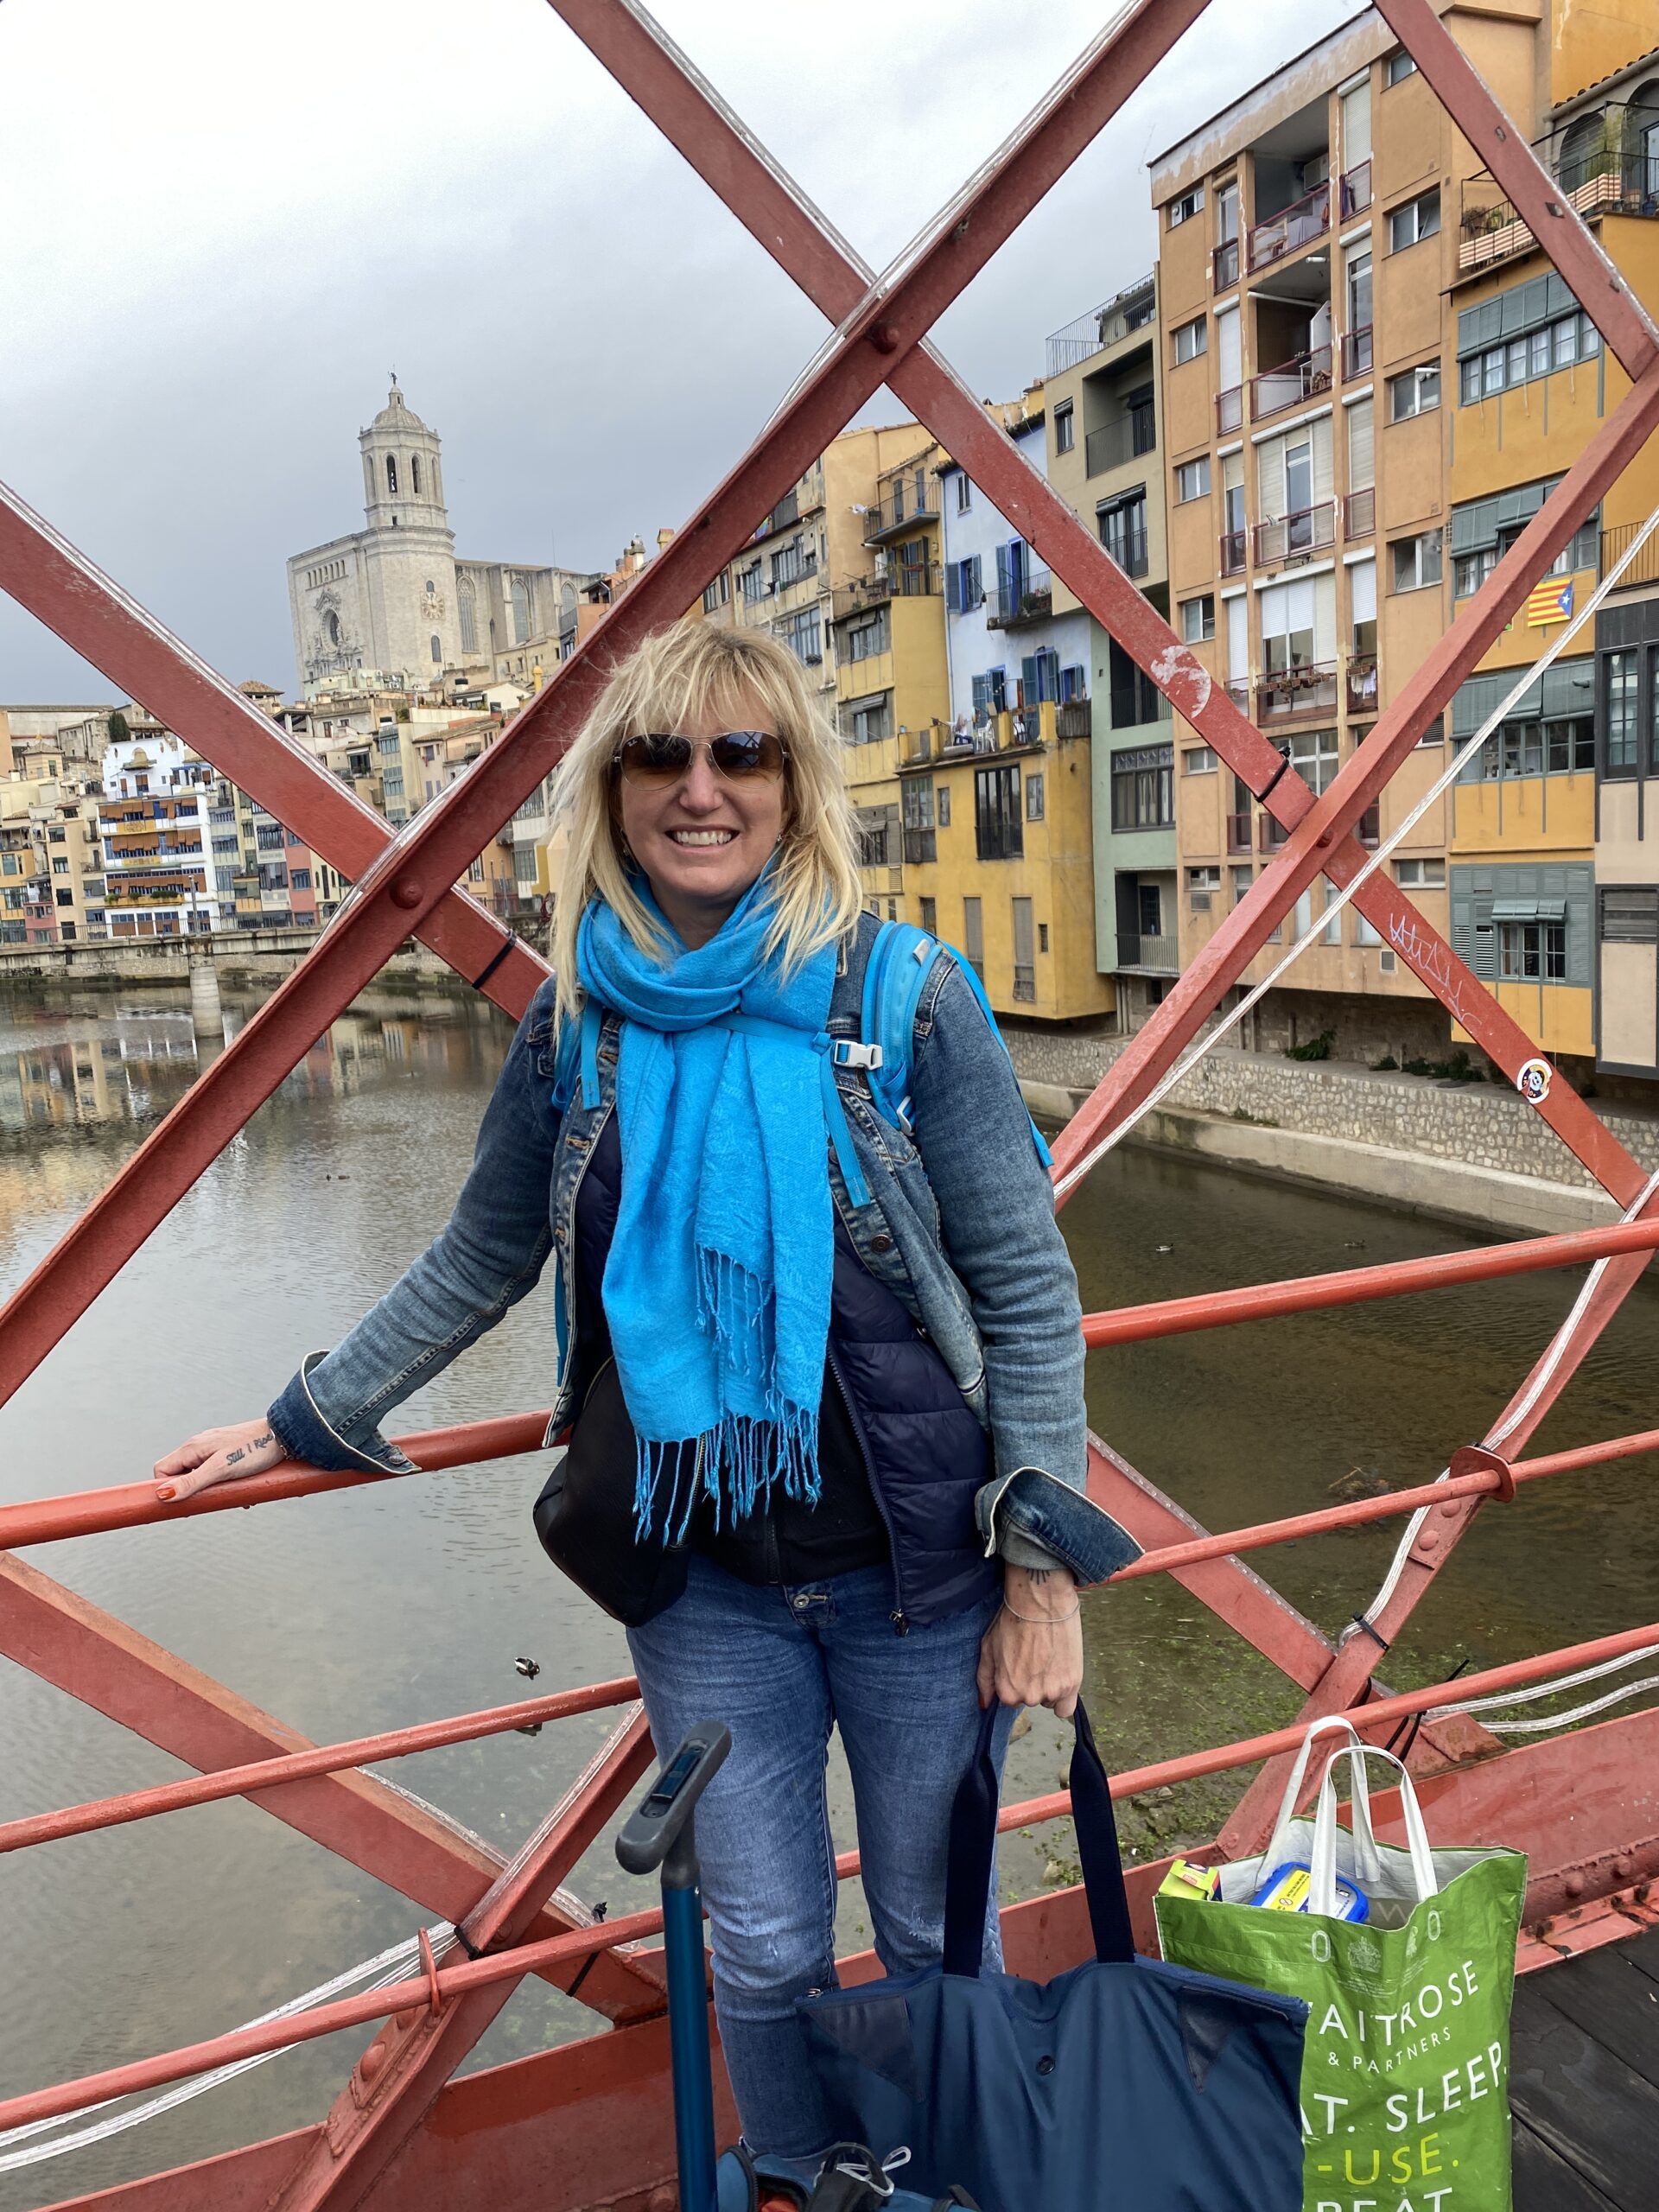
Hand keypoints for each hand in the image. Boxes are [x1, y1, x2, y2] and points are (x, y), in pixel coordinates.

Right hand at [153, 1419, 285, 1502]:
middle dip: (192, 1491)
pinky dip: (225, 1484)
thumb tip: (163, 1495)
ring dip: (211, 1490)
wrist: (285, 1434)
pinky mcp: (228, 1452)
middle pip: (180, 1474)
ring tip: (231, 1493)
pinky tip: (242, 1489)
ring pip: (200, 1474)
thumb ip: (192, 1483)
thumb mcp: (220, 1470)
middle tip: (211, 1500)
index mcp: (192, 1447)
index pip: (162, 1470)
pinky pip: (217, 1471)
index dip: (167, 1489)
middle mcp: (199, 1446)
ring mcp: (214, 1448)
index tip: (184, 1504)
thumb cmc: (254, 1449)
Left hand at [976, 1566, 1082, 1718]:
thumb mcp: (989, 1648)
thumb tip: (985, 1703)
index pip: (1010, 1699)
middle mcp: (1029, 1697)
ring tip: (1048, 1660)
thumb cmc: (1013, 1621)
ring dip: (1049, 1687)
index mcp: (1007, 1691)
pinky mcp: (1072, 1684)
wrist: (1042, 1602)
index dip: (1015, 1681)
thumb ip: (985, 1680)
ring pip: (1049, 1700)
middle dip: (1031, 1684)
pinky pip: (1067, 1708)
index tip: (1020, 1663)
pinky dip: (1064, 1697)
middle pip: (1030, 1700)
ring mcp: (1051, 1692)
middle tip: (1034, 1658)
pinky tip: (1061, 1677)